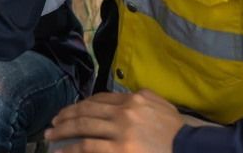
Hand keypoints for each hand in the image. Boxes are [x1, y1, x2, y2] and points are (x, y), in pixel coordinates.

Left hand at [44, 90, 184, 152]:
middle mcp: (124, 111)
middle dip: (66, 117)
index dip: (81, 105)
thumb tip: (127, 96)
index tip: (69, 111)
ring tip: (50, 136)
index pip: (99, 100)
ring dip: (62, 132)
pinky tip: (60, 151)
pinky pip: (87, 147)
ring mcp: (121, 131)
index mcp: (134, 99)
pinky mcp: (119, 150)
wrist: (192, 149)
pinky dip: (71, 149)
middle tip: (52, 123)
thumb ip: (144, 98)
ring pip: (83, 127)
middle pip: (87, 111)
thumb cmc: (179, 133)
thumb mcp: (163, 107)